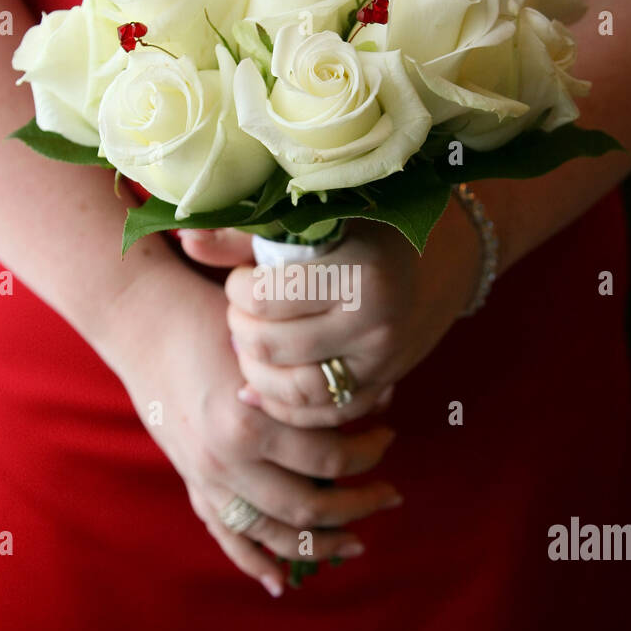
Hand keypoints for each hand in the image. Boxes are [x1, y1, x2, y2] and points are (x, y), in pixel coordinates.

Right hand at [99, 263, 401, 594]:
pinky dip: (254, 561)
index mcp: (250, 421)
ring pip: (274, 532)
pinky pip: (226, 535)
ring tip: (356, 541)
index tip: (390, 435)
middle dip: (360, 506)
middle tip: (391, 495)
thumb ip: (314, 381)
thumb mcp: (267, 345)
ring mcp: (206, 477)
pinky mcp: (192, 482)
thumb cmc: (211, 319)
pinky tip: (281, 581)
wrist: (143, 321)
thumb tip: (381, 399)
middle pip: (309, 507)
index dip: (371, 452)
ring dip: (322, 543)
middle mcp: (226, 459)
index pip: (330, 459)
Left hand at [186, 208, 480, 427]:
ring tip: (249, 345)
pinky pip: (322, 415)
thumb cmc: (369, 224)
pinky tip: (261, 386)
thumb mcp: (316, 216)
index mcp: (358, 270)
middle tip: (242, 311)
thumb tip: (187, 239)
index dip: (237, 290)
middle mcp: (375, 321)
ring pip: (294, 390)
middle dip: (242, 329)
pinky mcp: (383, 385)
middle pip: (272, 346)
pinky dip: (284, 407)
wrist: (444, 257)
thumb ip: (249, 231)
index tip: (243, 278)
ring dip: (256, 372)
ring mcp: (382, 360)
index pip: (265, 298)